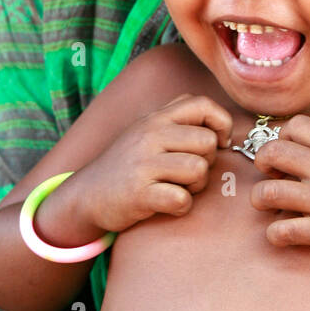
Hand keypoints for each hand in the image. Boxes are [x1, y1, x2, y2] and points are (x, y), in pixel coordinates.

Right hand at [76, 94, 232, 234]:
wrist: (87, 194)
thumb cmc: (128, 164)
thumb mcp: (147, 130)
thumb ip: (179, 120)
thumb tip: (222, 126)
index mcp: (156, 118)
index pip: (202, 104)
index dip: (221, 123)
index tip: (218, 143)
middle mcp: (149, 135)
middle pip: (207, 142)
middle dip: (208, 161)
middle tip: (189, 172)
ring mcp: (143, 164)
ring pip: (199, 169)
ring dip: (196, 186)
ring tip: (178, 187)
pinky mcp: (139, 194)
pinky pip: (182, 199)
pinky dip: (181, 206)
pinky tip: (167, 203)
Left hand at [249, 96, 309, 267]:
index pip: (295, 126)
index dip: (281, 135)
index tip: (285, 151)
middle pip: (273, 153)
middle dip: (261, 162)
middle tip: (268, 174)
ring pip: (269, 193)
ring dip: (260, 198)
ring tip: (267, 203)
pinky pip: (284, 230)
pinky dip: (274, 234)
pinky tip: (282, 233)